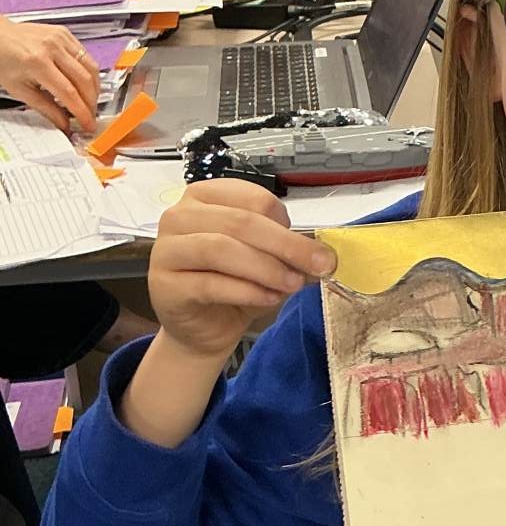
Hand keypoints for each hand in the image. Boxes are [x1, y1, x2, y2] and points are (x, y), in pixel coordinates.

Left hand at [0, 19, 99, 131]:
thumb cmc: (2, 60)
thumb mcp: (19, 90)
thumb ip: (46, 108)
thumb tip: (65, 124)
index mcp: (37, 63)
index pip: (69, 93)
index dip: (82, 112)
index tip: (88, 124)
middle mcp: (52, 48)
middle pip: (84, 80)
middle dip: (91, 102)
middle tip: (90, 115)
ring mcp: (60, 38)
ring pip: (91, 67)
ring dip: (95, 88)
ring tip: (90, 100)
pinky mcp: (65, 33)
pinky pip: (86, 55)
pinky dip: (89, 71)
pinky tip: (84, 82)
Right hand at [149, 179, 336, 360]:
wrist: (202, 328)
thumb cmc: (232, 284)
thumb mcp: (265, 260)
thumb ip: (287, 251)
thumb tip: (322, 255)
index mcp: (206, 197)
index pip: (252, 197)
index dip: (286, 222)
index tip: (311, 245)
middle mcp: (180, 216)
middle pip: (240, 221)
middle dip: (286, 245)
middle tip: (318, 265)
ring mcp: (166, 249)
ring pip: (221, 248)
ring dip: (266, 268)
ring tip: (292, 284)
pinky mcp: (164, 284)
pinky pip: (209, 284)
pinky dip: (246, 291)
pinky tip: (268, 298)